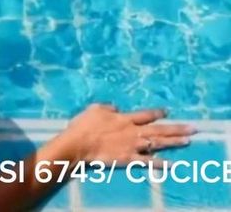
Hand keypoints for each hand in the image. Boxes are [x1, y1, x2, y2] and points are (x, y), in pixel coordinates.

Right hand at [60, 103, 194, 163]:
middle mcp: (133, 131)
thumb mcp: (94, 109)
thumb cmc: (84, 125)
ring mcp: (133, 146)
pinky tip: (173, 165)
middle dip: (176, 128)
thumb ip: (107, 107)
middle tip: (193, 128)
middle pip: (158, 129)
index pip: (145, 115)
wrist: (79, 144)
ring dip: (174, 142)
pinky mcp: (129, 159)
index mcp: (124, 119)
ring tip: (188, 141)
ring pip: (158, 143)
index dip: (157, 113)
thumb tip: (116, 108)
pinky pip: (148, 162)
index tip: (167, 112)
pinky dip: (160, 163)